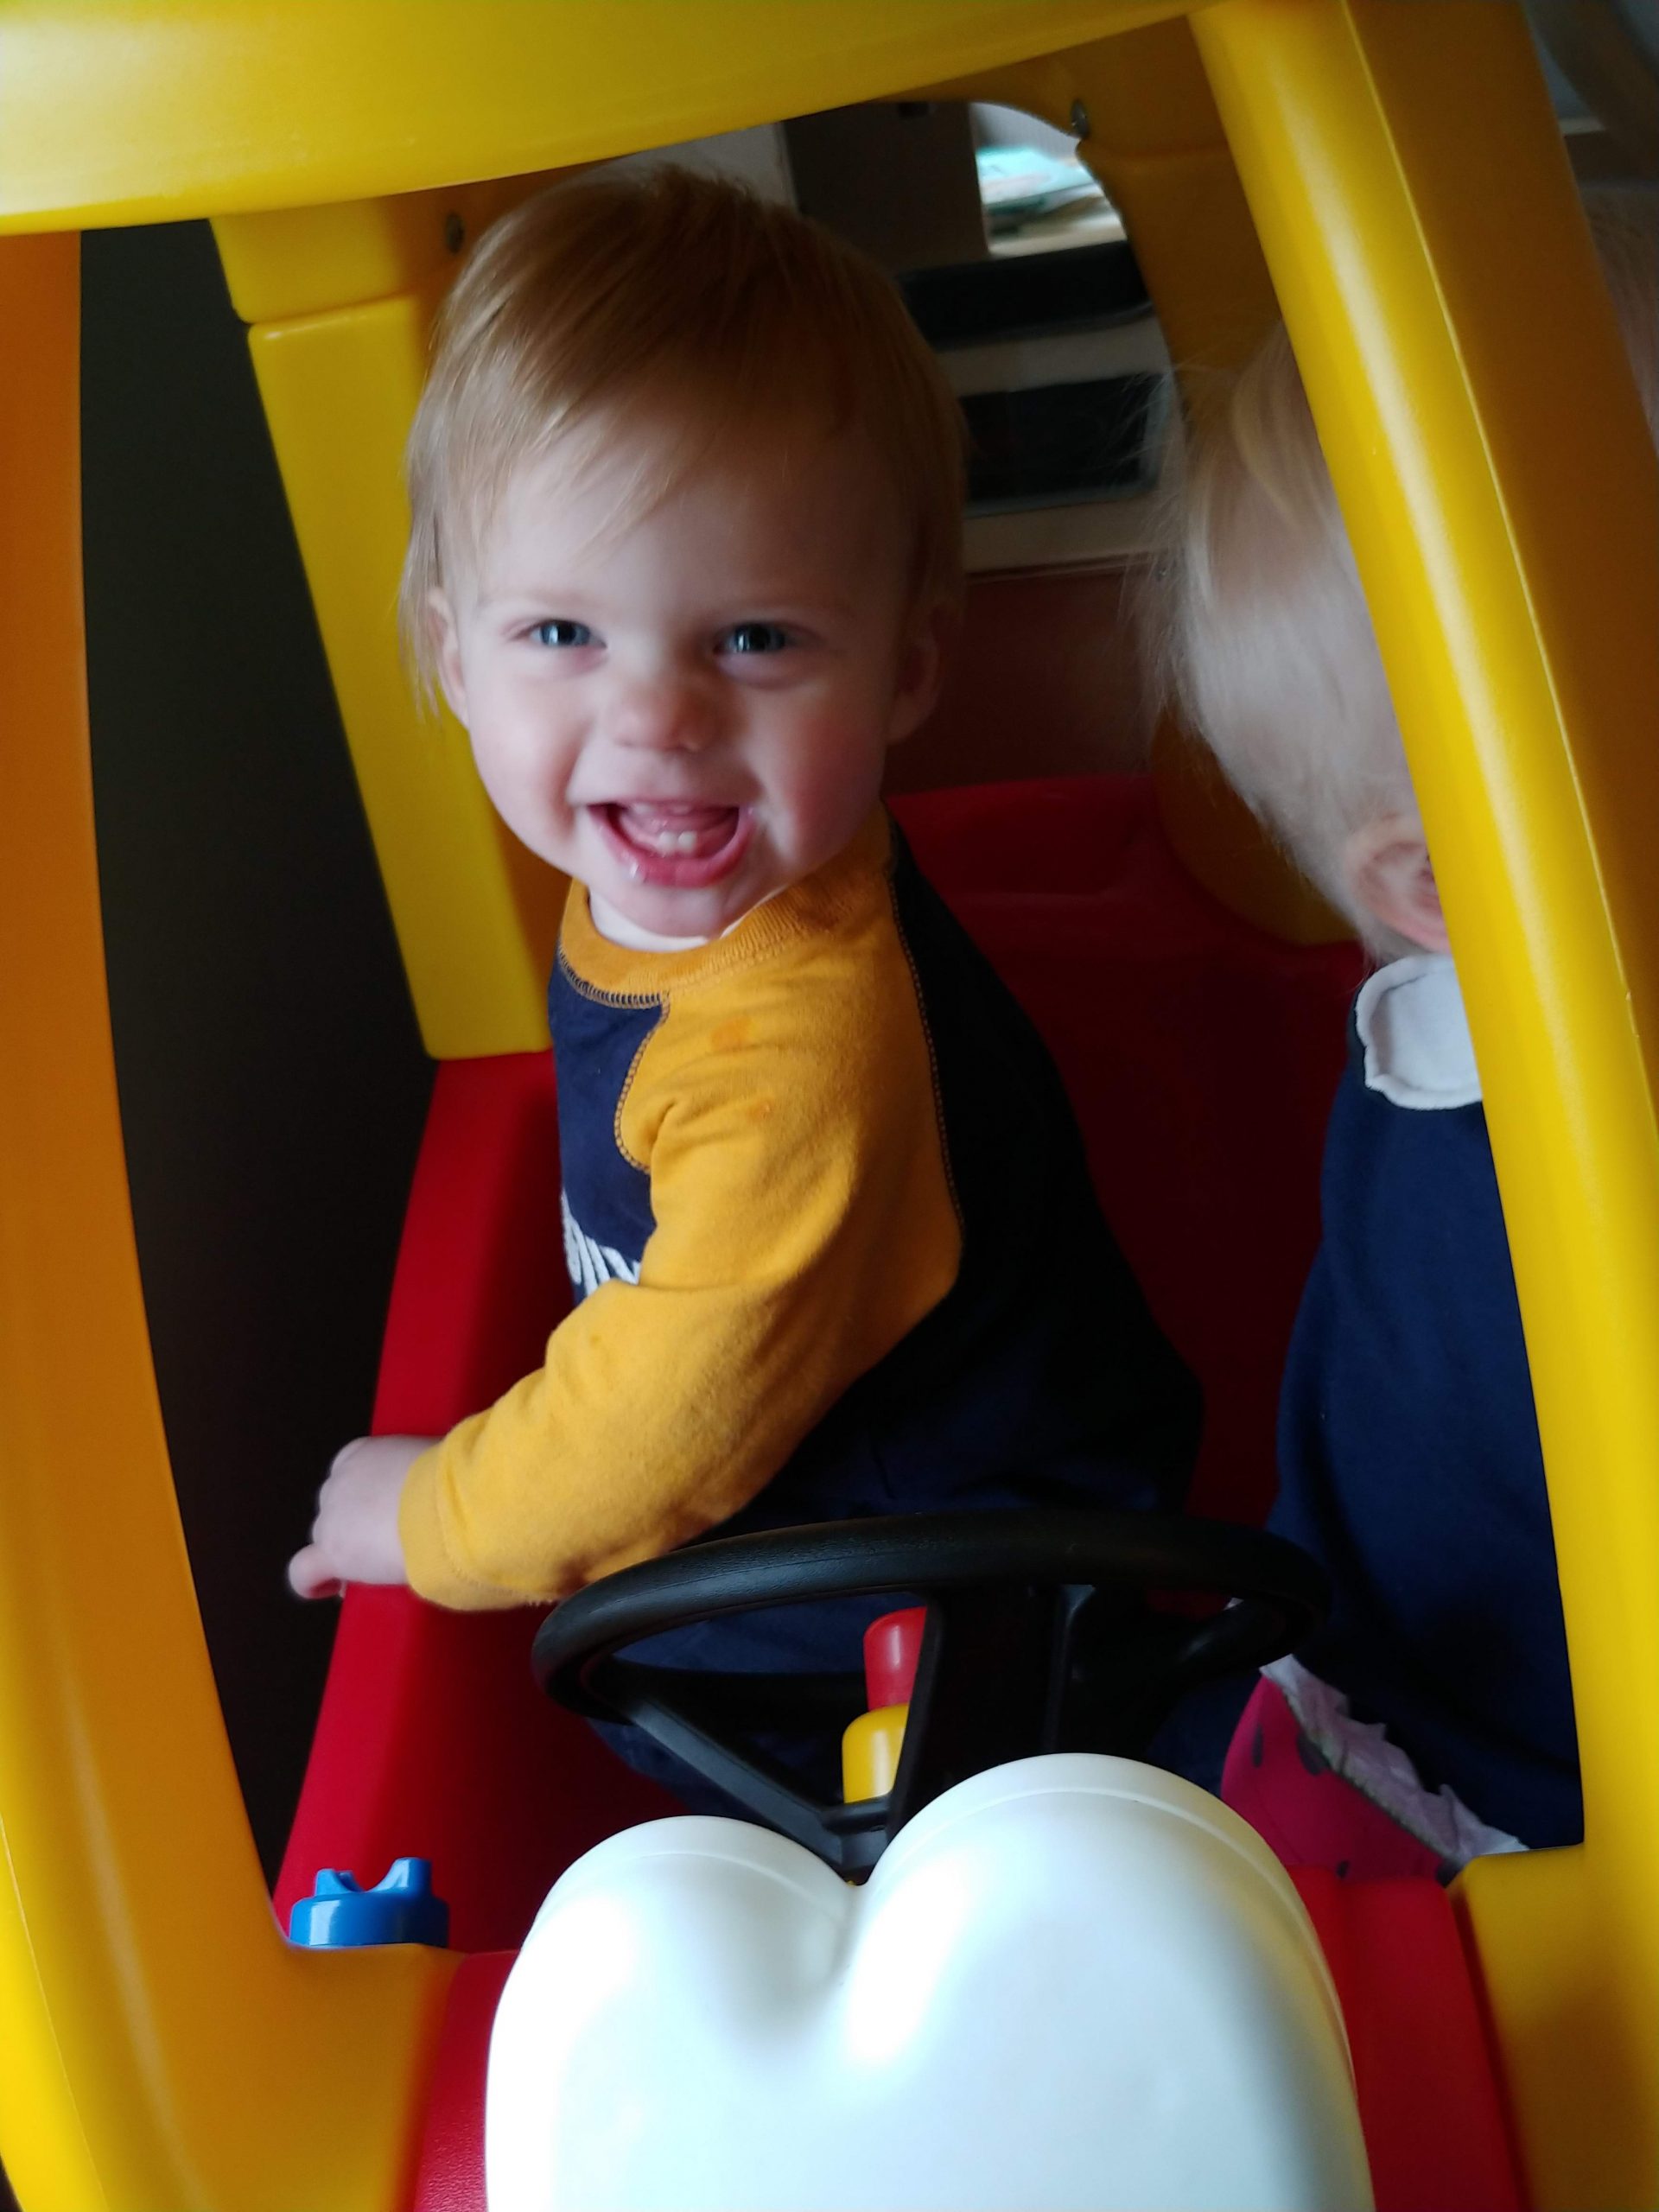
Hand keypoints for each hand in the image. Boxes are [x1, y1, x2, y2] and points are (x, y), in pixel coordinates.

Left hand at [288, 1434, 434, 1597]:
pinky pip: (304, 1572)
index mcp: (360, 1454)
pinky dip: (313, 1582)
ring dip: (345, 1550)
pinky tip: (332, 1589)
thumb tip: (431, 1491)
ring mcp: (331, 1517)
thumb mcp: (431, 1462)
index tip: (383, 1516)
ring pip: (325, 1538)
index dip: (361, 1501)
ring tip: (377, 1567)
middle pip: (334, 1509)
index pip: (347, 1477)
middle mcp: (338, 1481)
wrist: (448, 1501)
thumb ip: (418, 1474)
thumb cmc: (452, 1477)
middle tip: (386, 1544)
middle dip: (354, 1527)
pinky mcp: (332, 1552)